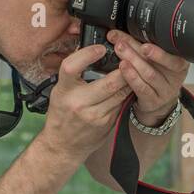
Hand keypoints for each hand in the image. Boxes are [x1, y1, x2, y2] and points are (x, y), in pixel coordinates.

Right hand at [39, 44, 129, 161]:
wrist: (63, 145)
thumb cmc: (61, 114)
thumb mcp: (60, 92)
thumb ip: (74, 76)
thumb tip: (91, 52)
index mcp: (63, 91)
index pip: (72, 67)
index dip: (87, 55)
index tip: (100, 48)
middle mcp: (78, 103)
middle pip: (108, 83)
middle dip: (122, 69)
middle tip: (129, 58)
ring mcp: (94, 116)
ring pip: (119, 94)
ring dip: (128, 81)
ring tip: (133, 70)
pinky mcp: (106, 123)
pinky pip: (120, 104)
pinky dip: (125, 94)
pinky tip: (128, 87)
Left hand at [108, 30, 189, 123]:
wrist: (157, 99)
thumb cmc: (155, 73)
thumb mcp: (151, 58)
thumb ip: (135, 44)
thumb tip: (114, 35)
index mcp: (179, 61)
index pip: (172, 54)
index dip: (159, 51)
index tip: (144, 45)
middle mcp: (175, 76)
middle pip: (157, 63)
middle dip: (137, 51)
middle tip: (122, 44)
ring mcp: (166, 90)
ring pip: (150, 75)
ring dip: (133, 62)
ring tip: (120, 53)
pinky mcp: (155, 101)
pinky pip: (143, 88)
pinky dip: (132, 77)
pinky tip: (123, 69)